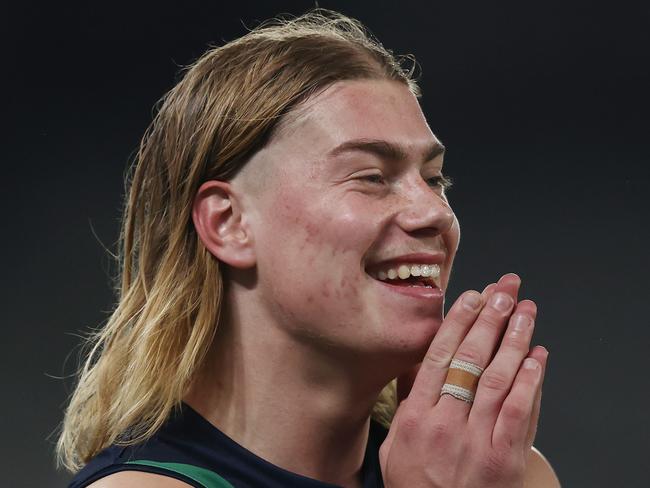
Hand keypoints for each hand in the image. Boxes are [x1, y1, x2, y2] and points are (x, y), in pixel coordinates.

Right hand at [379, 274, 548, 486]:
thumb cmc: (416, 486)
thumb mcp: (395, 444)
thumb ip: (406, 401)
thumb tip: (418, 359)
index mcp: (415, 417)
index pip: (438, 356)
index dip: (457, 321)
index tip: (471, 295)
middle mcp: (444, 424)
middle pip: (471, 359)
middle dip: (490, 318)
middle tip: (504, 290)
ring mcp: (476, 442)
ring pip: (498, 379)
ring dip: (514, 339)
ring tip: (525, 311)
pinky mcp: (504, 460)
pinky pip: (520, 413)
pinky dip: (530, 381)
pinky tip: (536, 356)